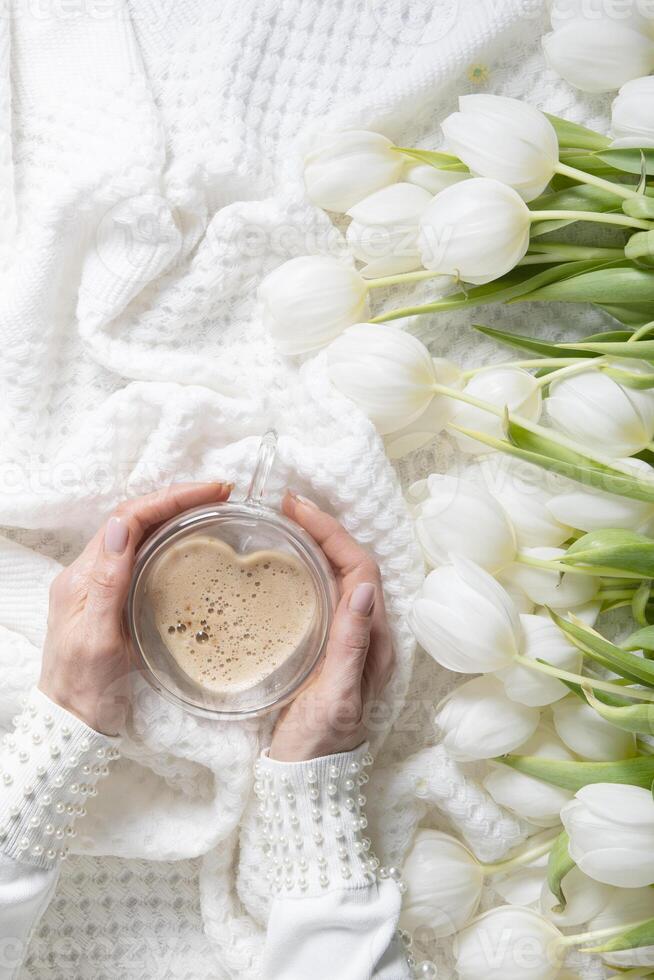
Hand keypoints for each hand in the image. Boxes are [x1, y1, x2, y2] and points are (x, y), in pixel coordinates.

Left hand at [39, 482, 231, 734]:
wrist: (73, 723)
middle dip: (177, 499)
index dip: (169, 498)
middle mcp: (90, 573)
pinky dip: (170, 539)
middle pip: (135, 519)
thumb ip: (108, 583)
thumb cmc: (86, 689)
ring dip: (175, 514)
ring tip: (213, 508)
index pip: (128, 519)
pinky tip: (193, 541)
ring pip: (139, 533)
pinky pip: (142, 555)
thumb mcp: (97, 639)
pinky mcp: (114, 598)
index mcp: (83, 576)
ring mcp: (101, 584)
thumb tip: (120, 526)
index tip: (210, 493)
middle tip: (221, 494)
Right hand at [269, 492, 394, 761]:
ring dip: (316, 545)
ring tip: (284, 524)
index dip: (333, 533)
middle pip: (352, 565)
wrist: (306, 778)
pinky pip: (323, 595)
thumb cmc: (319, 743)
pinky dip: (307, 569)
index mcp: (375, 641)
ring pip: (338, 577)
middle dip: (324, 529)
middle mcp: (367, 634)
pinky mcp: (328, 646)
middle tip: (287, 507)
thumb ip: (351, 646)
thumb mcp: (336, 697)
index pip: (361, 569)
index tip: (298, 509)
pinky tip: (284, 565)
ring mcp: (348, 639)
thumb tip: (366, 588)